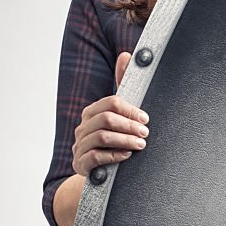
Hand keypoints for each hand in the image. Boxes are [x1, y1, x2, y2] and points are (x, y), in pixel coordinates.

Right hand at [71, 51, 149, 175]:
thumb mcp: (120, 114)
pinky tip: (126, 156)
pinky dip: (113, 155)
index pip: (111, 103)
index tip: (146, 119)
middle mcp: (83, 127)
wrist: (101, 171)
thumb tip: (126, 54)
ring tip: (140, 145)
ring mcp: (79, 145)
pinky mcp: (80, 163)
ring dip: (125, 140)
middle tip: (146, 133)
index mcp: (92, 112)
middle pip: (106, 119)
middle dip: (129, 125)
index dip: (130, 110)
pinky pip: (95, 157)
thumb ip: (123, 86)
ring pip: (102, 137)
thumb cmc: (114, 139)